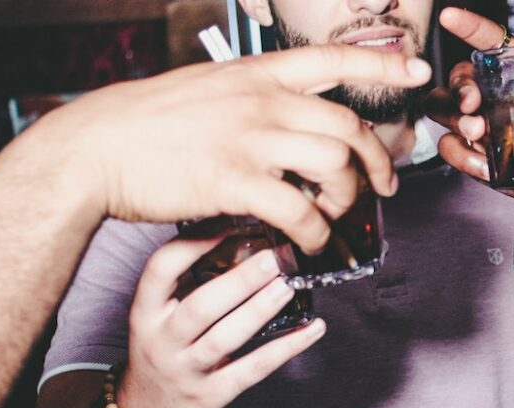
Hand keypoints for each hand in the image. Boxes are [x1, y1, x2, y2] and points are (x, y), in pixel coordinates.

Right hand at [22, 45, 431, 252]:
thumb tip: (289, 118)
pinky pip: (299, 211)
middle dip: (378, 160)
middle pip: (349, 126)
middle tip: (385, 185)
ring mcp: (250, 139)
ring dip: (348, 198)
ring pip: (335, 166)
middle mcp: (262, 101)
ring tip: (337, 216)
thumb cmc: (148, 122)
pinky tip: (310, 242)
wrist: (95, 147)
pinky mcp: (234, 181)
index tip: (417, 71)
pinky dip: (315, 232)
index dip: (382, 65)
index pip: (332, 60)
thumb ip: (254, 98)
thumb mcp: (209, 88)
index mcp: (257, 74)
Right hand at [118, 236, 325, 407]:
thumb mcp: (159, 316)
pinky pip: (254, 369)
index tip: (229, 220)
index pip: (160, 270)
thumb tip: (240, 234)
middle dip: (240, 280)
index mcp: (146, 312)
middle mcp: (161, 340)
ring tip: (290, 285)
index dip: (193, 242)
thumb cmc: (164, 352)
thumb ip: (189, 282)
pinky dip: (287, 347)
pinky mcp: (212, 395)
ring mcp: (186, 371)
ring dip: (261, 309)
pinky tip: (313, 328)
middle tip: (275, 256)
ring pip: (225, 337)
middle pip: (200, 305)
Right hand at [427, 7, 513, 210]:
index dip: (469, 26)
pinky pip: (450, 147)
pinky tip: (484, 166)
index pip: (489, 41)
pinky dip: (462, 155)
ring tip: (479, 133)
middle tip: (474, 105)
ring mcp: (477, 122)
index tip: (449, 17)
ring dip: (455, 118)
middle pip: (460, 76)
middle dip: (460, 88)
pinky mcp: (471, 152)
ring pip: (443, 107)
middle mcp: (492, 94)